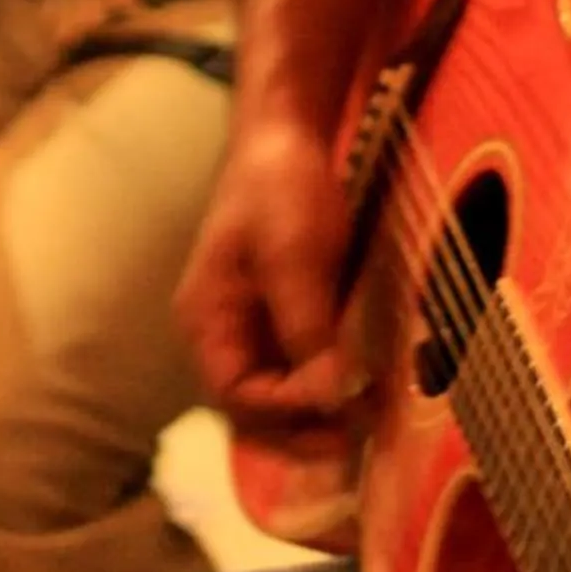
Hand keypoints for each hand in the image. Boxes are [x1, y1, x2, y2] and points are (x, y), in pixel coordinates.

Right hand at [175, 113, 361, 440]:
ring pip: (277, 393)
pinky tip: (361, 388)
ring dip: (316, 415)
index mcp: (207, 320)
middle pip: (251, 407)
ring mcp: (254, 324)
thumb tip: (330, 398)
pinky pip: (299, 367)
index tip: (334, 402)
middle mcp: (224, 332)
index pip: (235, 394)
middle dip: (298, 429)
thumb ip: (305, 329)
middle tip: (354, 438)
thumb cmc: (279, 188)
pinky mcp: (285, 312)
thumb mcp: (293, 256)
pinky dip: (326, 385)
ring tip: (363, 422)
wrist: (288, 133)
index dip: (282, 410)